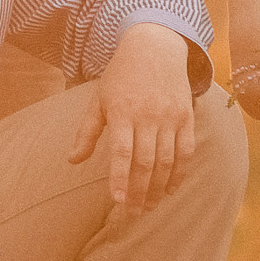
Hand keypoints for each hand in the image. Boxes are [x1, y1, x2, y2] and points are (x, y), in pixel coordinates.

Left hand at [74, 23, 196, 210]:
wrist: (155, 46)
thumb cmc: (121, 75)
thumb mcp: (98, 99)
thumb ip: (87, 132)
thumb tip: (73, 161)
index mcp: (122, 112)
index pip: (122, 153)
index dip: (120, 178)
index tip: (117, 201)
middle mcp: (148, 116)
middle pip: (145, 162)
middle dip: (139, 191)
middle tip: (133, 214)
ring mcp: (170, 116)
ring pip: (166, 160)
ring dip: (158, 187)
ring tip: (150, 206)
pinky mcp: (186, 116)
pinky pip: (185, 151)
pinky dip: (180, 173)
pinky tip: (171, 189)